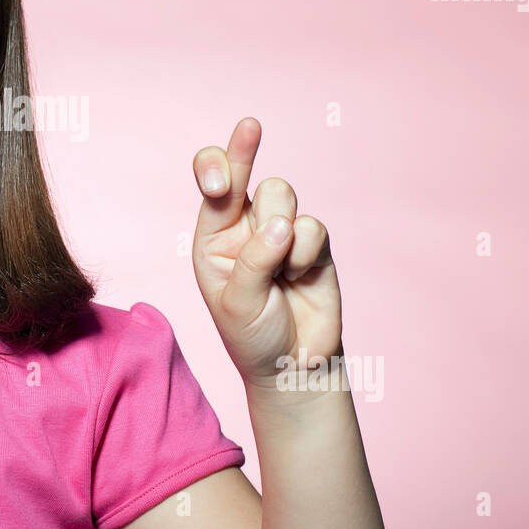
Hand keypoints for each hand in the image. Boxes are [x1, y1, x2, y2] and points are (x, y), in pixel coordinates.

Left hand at [191, 117, 342, 389]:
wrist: (294, 365)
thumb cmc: (253, 335)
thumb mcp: (238, 303)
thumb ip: (254, 262)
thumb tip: (282, 225)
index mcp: (214, 236)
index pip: (215, 184)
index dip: (220, 163)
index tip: (224, 171)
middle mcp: (245, 227)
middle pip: (257, 182)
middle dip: (259, 190)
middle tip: (266, 208)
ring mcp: (281, 231)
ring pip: (285, 196)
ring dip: (283, 232)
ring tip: (281, 272)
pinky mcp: (314, 245)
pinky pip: (314, 227)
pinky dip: (306, 255)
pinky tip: (299, 279)